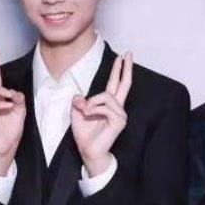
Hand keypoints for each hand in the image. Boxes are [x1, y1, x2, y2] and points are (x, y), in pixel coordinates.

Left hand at [72, 52, 132, 176]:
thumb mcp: (76, 114)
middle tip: (128, 53)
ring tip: (86, 112)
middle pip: (124, 83)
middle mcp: (117, 107)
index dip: (119, 70)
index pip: (116, 84)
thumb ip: (78, 102)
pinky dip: (93, 109)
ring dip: (91, 103)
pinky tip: (90, 115)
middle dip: (125, 67)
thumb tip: (79, 95)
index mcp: (108, 105)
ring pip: (105, 96)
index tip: (122, 57)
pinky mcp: (119, 120)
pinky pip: (104, 106)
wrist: (88, 151)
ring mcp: (120, 114)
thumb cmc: (85, 135)